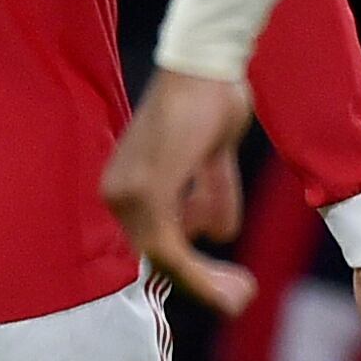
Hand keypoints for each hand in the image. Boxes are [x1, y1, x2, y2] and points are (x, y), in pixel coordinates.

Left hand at [102, 69, 255, 313]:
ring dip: (207, 284)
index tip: (230, 286)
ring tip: (243, 292)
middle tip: (240, 296)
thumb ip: (210, 195)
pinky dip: (202, 274)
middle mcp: (117, 192)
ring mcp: (128, 193)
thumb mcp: (213, 159)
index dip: (193, 271)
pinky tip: (232, 285)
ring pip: (167, 260)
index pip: (154, 243)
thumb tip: (216, 235)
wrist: (209, 64)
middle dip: (203, 282)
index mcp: (126, 184)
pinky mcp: (148, 193)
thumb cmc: (210, 98)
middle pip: (159, 257)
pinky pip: (172, 250)